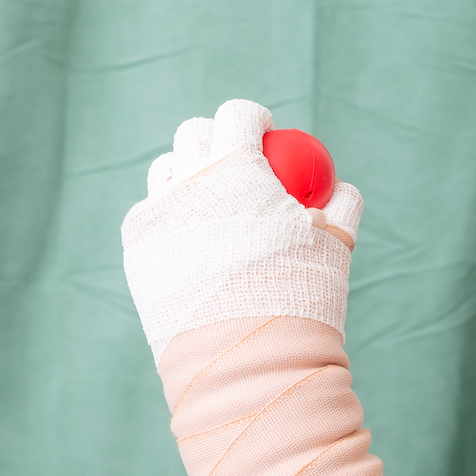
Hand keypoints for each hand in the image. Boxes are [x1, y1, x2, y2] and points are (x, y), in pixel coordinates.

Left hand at [122, 99, 362, 364]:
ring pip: (164, 173)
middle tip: (232, 159)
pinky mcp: (136, 250)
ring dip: (186, 175)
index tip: (264, 132)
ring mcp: (155, 216)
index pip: (237, 116)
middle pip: (192, 135)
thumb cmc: (301, 299)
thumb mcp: (336, 246)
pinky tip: (193, 245)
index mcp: (235, 168)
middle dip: (213, 137)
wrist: (249, 360)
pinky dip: (170, 222)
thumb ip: (340, 204)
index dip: (253, 118)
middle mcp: (187, 182)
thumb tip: (337, 186)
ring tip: (210, 203)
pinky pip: (151, 219)